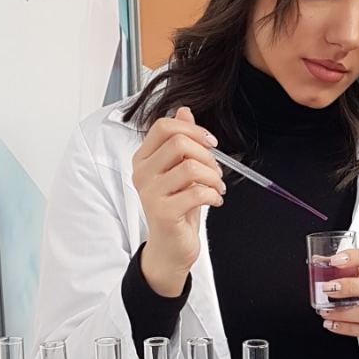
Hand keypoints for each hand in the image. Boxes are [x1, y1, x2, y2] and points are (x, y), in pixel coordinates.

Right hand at [131, 107, 223, 295]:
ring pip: (190, 167)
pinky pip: (196, 192)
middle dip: (207, 155)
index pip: (164, 127)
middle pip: (179, 144)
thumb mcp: (181, 171)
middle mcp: (142, 173)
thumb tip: (184, 111)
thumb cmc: (177, 208)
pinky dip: (213, 195)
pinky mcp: (162, 212)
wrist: (171, 247)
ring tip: (217, 188)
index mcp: (144, 159)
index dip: (192, 130)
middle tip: (216, 172)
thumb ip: (180, 142)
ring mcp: (150, 193)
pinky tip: (215, 201)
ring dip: (213, 177)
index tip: (210, 143)